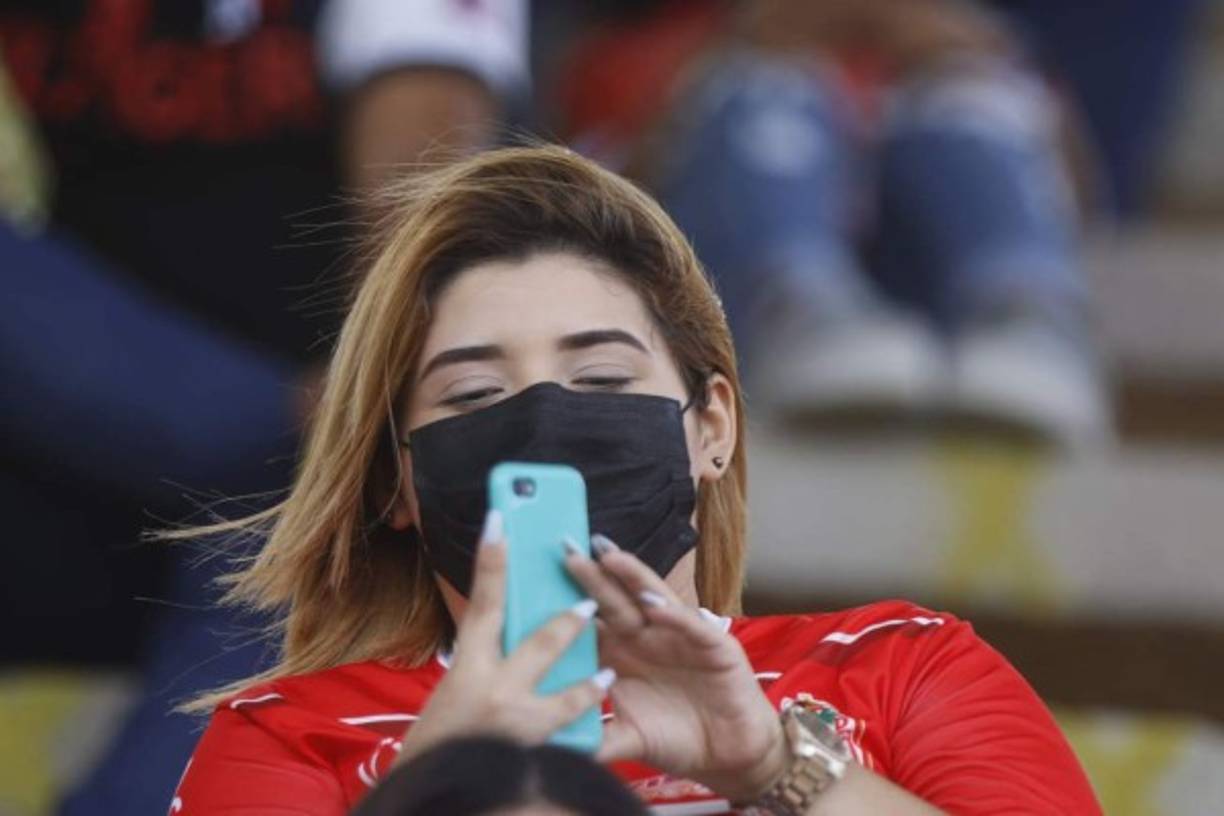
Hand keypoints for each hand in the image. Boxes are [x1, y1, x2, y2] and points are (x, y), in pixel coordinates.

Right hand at [395, 510, 612, 764]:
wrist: (435, 797)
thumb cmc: (438, 742)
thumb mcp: (453, 692)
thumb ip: (482, 661)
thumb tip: (506, 623)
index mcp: (466, 671)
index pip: (482, 605)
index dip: (491, 561)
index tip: (500, 518)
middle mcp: (492, 693)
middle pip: (540, 642)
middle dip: (567, 620)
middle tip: (589, 603)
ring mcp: (516, 727)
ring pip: (566, 695)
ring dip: (587, 681)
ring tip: (606, 670)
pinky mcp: (534, 756)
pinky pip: (571, 737)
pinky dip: (583, 722)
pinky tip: (598, 708)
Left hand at [565, 537, 786, 803]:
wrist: (726, 755)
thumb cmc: (674, 738)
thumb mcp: (626, 739)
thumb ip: (593, 738)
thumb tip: (551, 749)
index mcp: (621, 654)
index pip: (589, 621)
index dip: (565, 602)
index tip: (534, 582)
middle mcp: (646, 638)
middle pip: (613, 601)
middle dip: (590, 575)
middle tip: (565, 549)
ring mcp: (678, 636)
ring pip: (651, 599)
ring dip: (631, 577)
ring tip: (608, 556)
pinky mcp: (713, 646)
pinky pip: (690, 626)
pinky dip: (673, 615)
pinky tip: (655, 605)